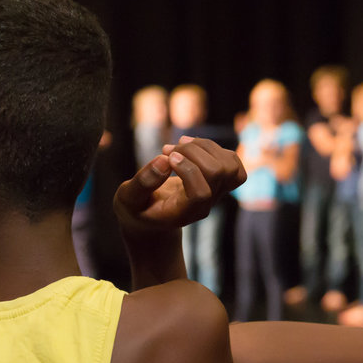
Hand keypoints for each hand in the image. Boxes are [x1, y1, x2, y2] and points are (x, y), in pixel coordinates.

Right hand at [113, 137, 245, 234]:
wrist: (151, 217)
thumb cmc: (137, 208)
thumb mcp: (129, 198)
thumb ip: (143, 183)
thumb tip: (164, 160)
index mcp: (183, 213)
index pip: (201, 193)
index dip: (188, 170)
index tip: (167, 157)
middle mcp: (205, 205)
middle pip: (219, 173)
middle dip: (193, 152)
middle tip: (167, 150)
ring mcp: (215, 194)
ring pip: (229, 165)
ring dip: (205, 146)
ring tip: (180, 145)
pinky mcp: (219, 182)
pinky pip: (233, 162)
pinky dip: (215, 148)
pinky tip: (192, 149)